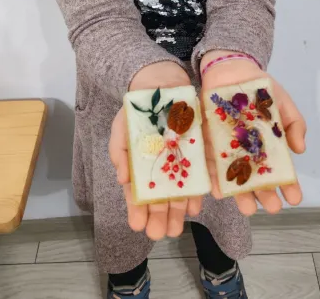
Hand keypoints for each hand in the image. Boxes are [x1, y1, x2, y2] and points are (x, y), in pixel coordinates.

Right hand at [109, 62, 202, 239]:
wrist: (161, 85)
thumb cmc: (138, 110)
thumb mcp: (122, 128)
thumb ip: (120, 153)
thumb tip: (123, 179)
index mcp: (140, 167)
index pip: (138, 194)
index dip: (137, 210)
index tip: (136, 226)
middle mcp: (161, 169)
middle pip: (160, 198)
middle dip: (159, 217)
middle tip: (159, 234)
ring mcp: (180, 162)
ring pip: (180, 192)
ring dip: (178, 211)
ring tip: (176, 229)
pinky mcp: (198, 153)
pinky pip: (199, 175)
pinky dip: (197, 191)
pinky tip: (196, 205)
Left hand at [201, 55, 305, 214]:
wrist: (232, 69)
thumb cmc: (261, 89)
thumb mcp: (282, 103)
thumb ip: (294, 124)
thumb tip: (300, 149)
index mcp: (269, 146)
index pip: (280, 169)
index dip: (288, 184)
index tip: (295, 199)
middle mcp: (248, 152)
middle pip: (256, 178)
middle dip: (264, 194)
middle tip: (271, 207)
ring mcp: (228, 148)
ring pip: (234, 176)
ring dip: (240, 193)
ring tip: (248, 208)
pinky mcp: (209, 141)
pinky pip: (211, 162)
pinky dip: (214, 177)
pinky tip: (219, 191)